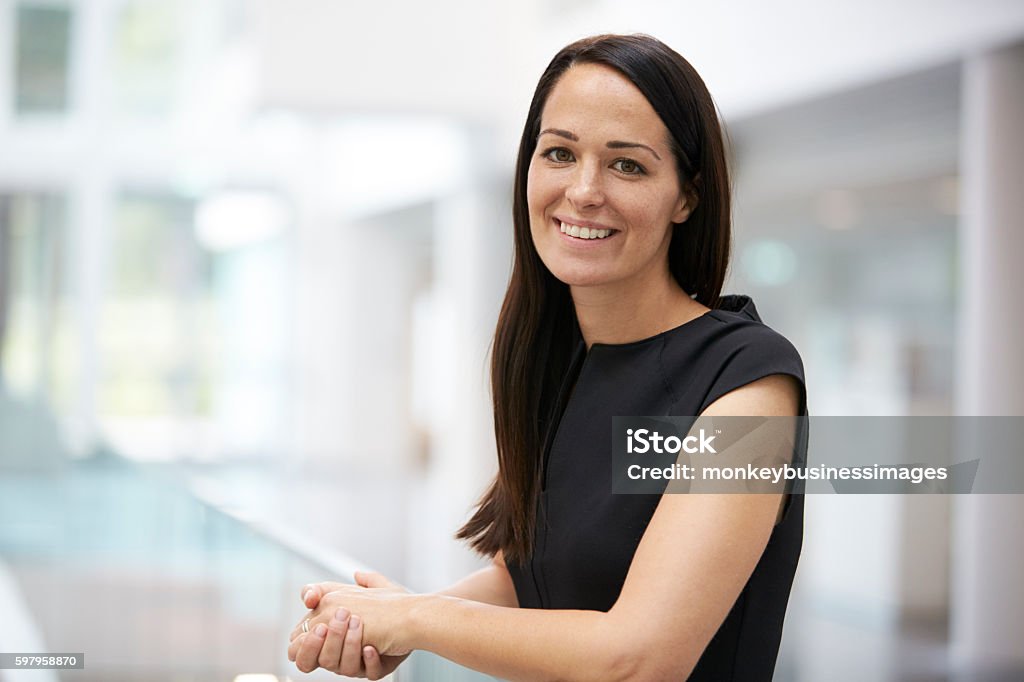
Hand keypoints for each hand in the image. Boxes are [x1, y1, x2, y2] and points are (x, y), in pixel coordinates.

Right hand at [289, 572, 411, 676]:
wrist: (410, 610)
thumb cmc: (374, 601)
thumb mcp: (346, 589)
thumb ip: (321, 590)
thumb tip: (307, 596)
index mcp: (326, 638)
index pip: (300, 649)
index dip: (305, 642)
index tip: (318, 625)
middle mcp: (338, 654)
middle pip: (317, 662)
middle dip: (322, 644)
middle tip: (330, 625)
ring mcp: (356, 663)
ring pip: (342, 668)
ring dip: (348, 645)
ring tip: (358, 623)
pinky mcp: (377, 667)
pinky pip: (370, 672)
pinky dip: (369, 660)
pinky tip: (371, 647)